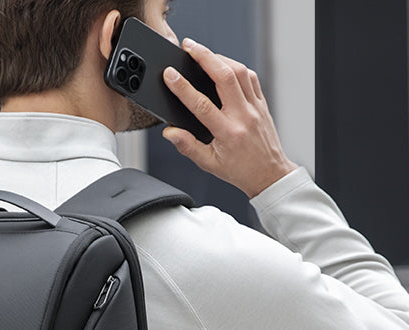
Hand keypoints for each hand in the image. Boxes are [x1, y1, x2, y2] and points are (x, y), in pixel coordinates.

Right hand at [161, 38, 297, 197]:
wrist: (269, 174)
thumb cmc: (239, 170)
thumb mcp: (208, 164)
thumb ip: (187, 147)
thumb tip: (170, 132)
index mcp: (227, 133)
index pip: (202, 105)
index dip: (183, 88)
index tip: (170, 75)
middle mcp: (242, 116)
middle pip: (224, 77)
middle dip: (204, 57)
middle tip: (188, 47)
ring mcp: (255, 107)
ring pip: (239, 72)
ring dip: (220, 58)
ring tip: (204, 54)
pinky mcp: (262, 103)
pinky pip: (250, 77)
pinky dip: (236, 67)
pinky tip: (224, 66)